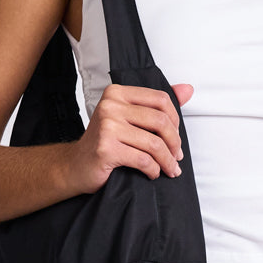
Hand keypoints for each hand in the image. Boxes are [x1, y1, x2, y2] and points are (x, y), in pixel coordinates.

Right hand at [66, 82, 193, 192]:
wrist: (75, 166)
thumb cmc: (105, 142)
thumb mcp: (129, 118)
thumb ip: (158, 105)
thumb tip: (187, 89)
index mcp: (117, 93)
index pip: (160, 99)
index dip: (175, 120)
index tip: (176, 137)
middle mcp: (111, 106)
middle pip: (160, 121)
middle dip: (174, 143)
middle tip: (177, 156)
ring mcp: (107, 127)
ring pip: (154, 144)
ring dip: (167, 160)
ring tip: (170, 169)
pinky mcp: (106, 149)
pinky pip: (143, 160)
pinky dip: (153, 169)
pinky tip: (153, 173)